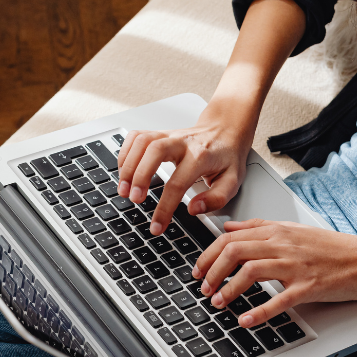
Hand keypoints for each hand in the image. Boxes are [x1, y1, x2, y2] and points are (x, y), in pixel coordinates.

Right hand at [116, 99, 254, 235]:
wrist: (226, 130)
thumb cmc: (227, 157)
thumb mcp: (233, 181)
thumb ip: (216, 198)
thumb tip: (193, 209)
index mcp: (201, 156)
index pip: (178, 183)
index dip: (164, 208)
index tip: (156, 226)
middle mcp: (183, 142)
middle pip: (154, 151)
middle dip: (139, 176)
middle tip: (134, 199)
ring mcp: (169, 135)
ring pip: (142, 141)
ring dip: (128, 165)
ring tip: (123, 189)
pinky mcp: (159, 133)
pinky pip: (136, 136)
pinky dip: (125, 153)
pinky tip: (124, 170)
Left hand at [192, 219, 356, 326]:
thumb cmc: (333, 248)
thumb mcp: (293, 229)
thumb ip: (259, 227)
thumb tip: (229, 227)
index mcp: (278, 231)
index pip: (231, 237)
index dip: (208, 254)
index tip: (199, 269)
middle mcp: (284, 244)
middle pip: (235, 251)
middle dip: (212, 271)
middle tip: (202, 288)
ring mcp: (296, 265)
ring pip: (251, 271)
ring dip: (228, 289)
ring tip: (218, 303)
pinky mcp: (309, 287)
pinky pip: (278, 299)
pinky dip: (258, 311)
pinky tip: (244, 320)